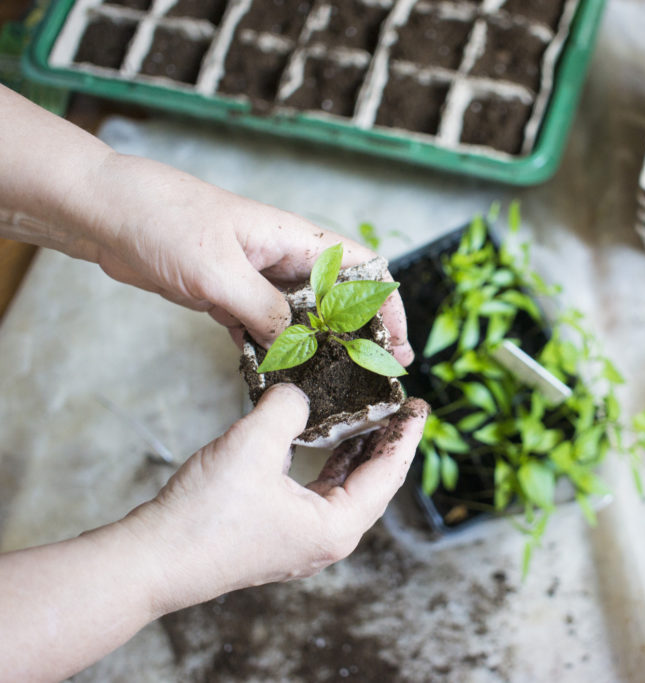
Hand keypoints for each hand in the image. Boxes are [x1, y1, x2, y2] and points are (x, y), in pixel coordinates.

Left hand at [86, 153, 413, 359]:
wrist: (107, 213)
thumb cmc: (165, 221)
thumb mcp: (220, 272)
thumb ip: (265, 312)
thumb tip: (302, 349)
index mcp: (294, 239)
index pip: (362, 269)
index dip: (387, 305)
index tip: (396, 343)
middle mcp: (282, 259)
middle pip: (337, 300)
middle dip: (356, 336)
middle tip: (370, 374)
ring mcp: (255, 279)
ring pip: (299, 320)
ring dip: (312, 350)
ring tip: (327, 385)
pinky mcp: (228, 296)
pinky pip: (261, 330)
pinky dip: (269, 354)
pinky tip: (273, 378)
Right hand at [125, 384, 428, 611]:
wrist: (151, 561)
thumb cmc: (204, 515)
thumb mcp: (254, 445)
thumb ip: (287, 408)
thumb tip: (298, 391)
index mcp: (336, 526)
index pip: (389, 474)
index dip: (406, 435)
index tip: (419, 405)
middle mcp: (327, 539)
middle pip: (373, 483)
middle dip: (384, 441)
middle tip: (396, 405)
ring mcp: (302, 541)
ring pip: (344, 488)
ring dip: (354, 451)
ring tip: (365, 416)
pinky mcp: (277, 535)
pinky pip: (316, 493)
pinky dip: (325, 464)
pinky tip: (319, 439)